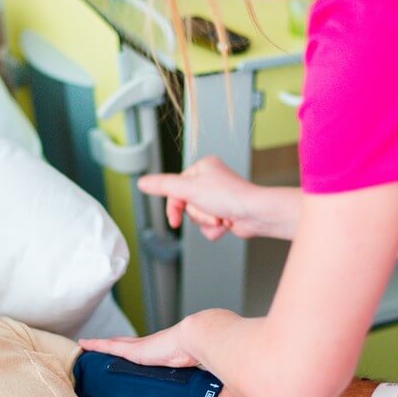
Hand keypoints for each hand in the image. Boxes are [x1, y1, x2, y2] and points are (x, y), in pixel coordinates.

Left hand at [79, 317, 200, 368]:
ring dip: (101, 345)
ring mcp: (141, 347)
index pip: (145, 350)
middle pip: (125, 344)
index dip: (134, 350)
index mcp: (163, 351)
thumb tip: (211, 394)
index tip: (128, 352)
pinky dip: (96, 345)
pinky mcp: (133, 350)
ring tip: (86, 345)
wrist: (198, 339)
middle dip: (113, 345)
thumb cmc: (202, 354)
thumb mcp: (197, 369)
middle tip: (99, 348)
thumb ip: (200, 376)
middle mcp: (149, 346)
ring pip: (114, 344)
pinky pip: (108, 346)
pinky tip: (83, 345)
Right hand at [139, 156, 266, 240]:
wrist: (256, 214)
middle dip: (198, 214)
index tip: (174, 220)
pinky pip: (208, 226)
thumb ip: (162, 185)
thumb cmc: (229, 196)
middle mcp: (210, 180)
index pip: (175, 188)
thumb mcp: (188, 189)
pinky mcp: (224, 212)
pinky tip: (226, 224)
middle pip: (186, 205)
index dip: (174, 206)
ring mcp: (218, 197)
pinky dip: (215, 229)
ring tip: (222, 217)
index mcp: (202, 168)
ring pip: (197, 217)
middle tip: (211, 212)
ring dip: (207, 222)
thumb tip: (141, 182)